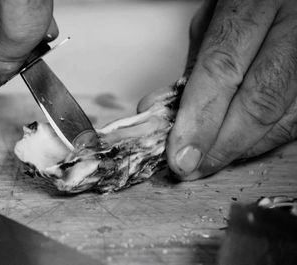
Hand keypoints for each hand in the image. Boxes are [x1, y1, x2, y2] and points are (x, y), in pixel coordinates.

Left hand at [141, 0, 296, 179]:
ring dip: (242, 148)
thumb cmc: (245, 1)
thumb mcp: (213, 18)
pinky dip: (266, 138)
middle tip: (192, 167)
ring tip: (211, 158)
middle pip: (259, 102)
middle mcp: (295, 26)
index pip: (221, 69)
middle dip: (221, 146)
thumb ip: (195, 64)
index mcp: (256, 1)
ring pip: (284, 118)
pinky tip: (241, 144)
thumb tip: (165, 111)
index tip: (180, 155)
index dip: (199, 121)